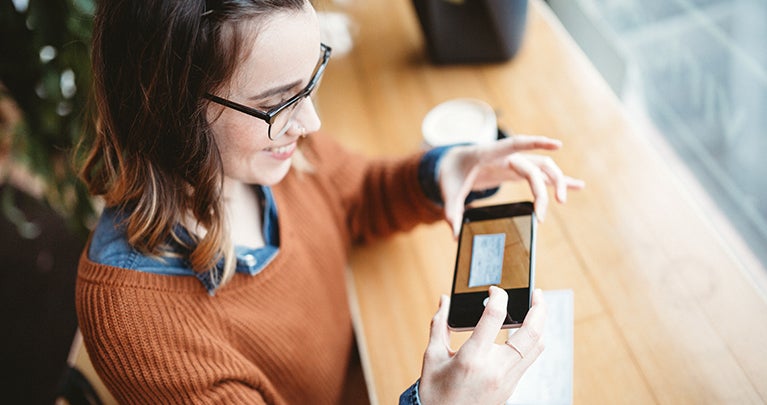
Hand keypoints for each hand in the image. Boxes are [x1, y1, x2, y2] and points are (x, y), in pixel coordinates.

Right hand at [418, 287, 546, 404]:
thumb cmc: (435, 391)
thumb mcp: (432, 356)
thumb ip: (440, 324)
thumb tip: (445, 300)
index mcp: (472, 358)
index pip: (495, 316)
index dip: (498, 296)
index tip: (494, 290)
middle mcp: (495, 369)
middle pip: (531, 333)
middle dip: (539, 308)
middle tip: (537, 293)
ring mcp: (507, 381)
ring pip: (537, 347)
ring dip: (540, 326)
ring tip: (535, 311)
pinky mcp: (511, 388)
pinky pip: (529, 360)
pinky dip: (530, 343)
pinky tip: (523, 334)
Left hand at [438, 135, 584, 235]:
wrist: (454, 163)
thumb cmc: (452, 173)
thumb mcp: (447, 191)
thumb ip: (451, 210)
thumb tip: (454, 234)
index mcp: (490, 153)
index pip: (516, 144)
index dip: (536, 143)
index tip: (557, 144)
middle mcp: (507, 156)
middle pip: (534, 166)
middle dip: (542, 189)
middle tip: (542, 215)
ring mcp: (515, 162)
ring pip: (543, 168)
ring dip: (556, 182)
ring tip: (563, 201)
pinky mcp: (519, 171)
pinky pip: (542, 175)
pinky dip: (559, 180)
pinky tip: (577, 185)